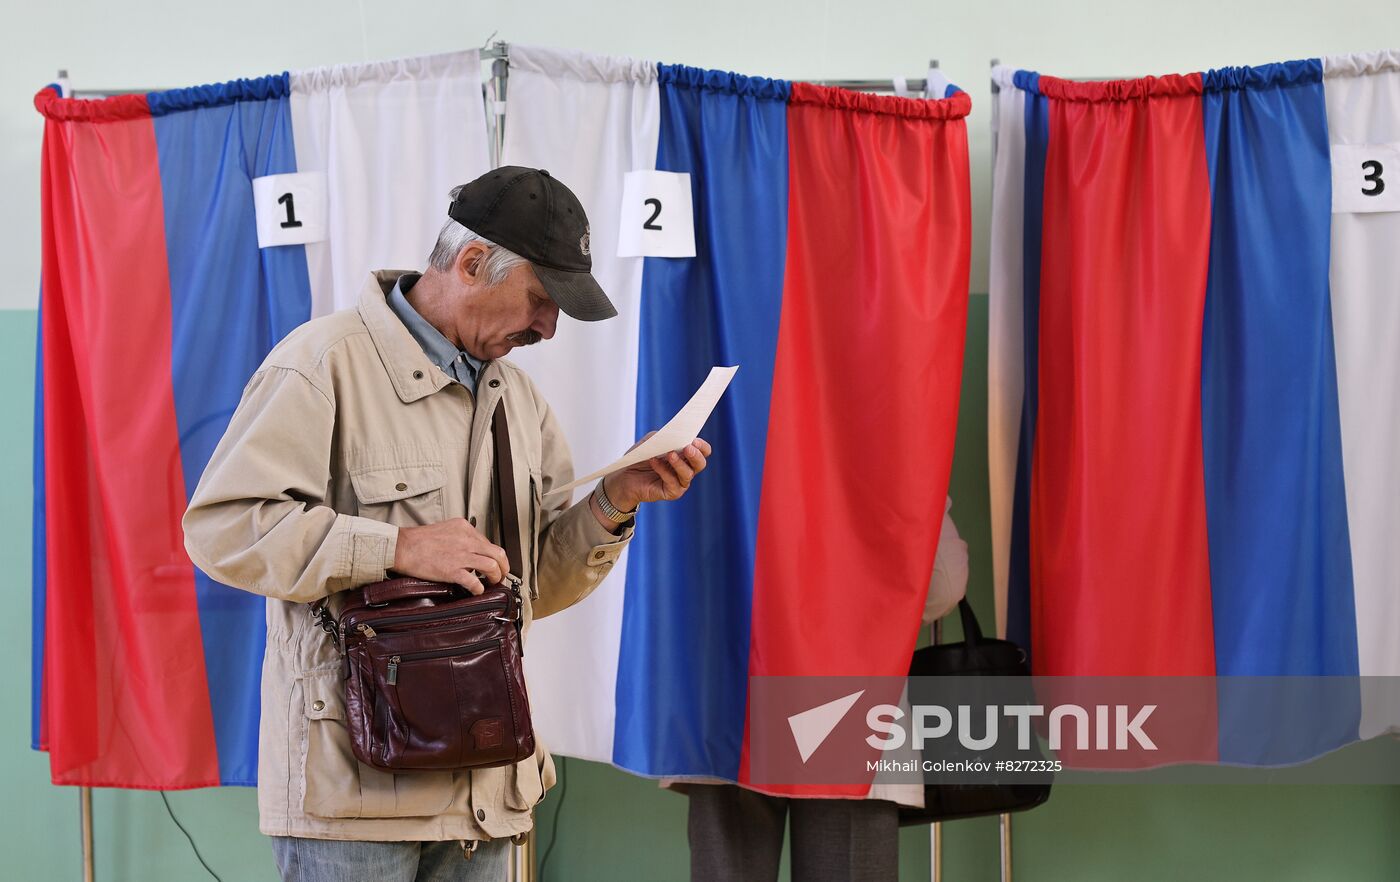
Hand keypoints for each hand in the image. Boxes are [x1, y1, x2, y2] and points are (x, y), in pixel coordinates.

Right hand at [392, 518, 510, 594]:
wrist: (403, 547)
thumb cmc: (419, 540)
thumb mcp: (446, 529)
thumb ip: (460, 537)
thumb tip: (471, 549)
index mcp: (465, 528)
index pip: (488, 542)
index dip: (493, 555)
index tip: (494, 563)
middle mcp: (467, 540)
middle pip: (498, 553)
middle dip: (504, 566)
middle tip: (502, 575)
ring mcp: (461, 555)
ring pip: (492, 566)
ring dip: (496, 577)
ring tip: (493, 583)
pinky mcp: (453, 570)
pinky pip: (475, 582)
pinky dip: (479, 588)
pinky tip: (477, 590)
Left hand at [602, 435, 712, 511]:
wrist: (625, 476)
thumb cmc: (640, 457)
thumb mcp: (652, 441)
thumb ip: (665, 437)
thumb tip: (675, 437)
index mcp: (685, 455)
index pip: (703, 451)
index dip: (701, 446)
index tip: (694, 440)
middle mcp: (686, 469)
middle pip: (700, 464)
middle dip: (695, 455)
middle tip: (687, 448)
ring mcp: (680, 482)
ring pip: (688, 474)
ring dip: (679, 463)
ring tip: (669, 454)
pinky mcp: (671, 492)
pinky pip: (672, 482)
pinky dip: (663, 470)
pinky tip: (654, 462)